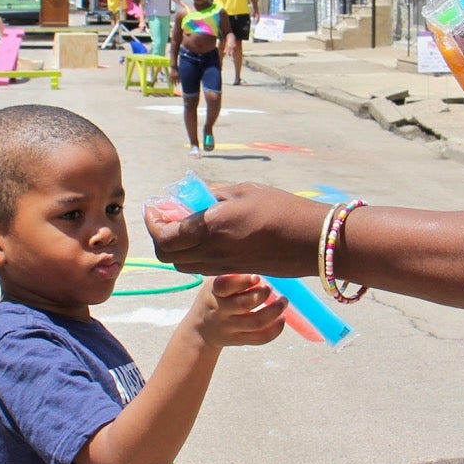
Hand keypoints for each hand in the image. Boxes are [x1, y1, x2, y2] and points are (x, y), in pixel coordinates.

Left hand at [147, 183, 322, 278]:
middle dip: (159, 237)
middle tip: (165, 217)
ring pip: (181, 265)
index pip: (164, 236)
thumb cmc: (281, 209)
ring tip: (184, 225)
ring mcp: (221, 266)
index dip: (152, 223)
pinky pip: (199, 267)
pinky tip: (204, 235)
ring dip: (174, 247)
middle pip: (167, 256)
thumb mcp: (244, 191)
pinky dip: (191, 253)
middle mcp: (211, 252)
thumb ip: (213, 195)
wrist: (310, 241)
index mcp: (211, 228)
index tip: (154, 207)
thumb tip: (195, 199)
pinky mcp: (233, 271)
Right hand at [185, 272, 287, 347]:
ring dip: (274, 311)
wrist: (200, 329)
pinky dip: (275, 330)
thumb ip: (233, 274)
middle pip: (243, 305)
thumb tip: (263, 260)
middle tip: (270, 288)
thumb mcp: (215, 283)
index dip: (242, 281)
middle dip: (262, 295)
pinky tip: (282, 318)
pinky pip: (259, 338)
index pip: (225, 286)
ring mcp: (230, 327)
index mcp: (214, 292)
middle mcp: (220, 311)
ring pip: (255, 323)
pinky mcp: (238, 340)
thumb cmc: (215, 297)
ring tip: (283, 301)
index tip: (257, 277)